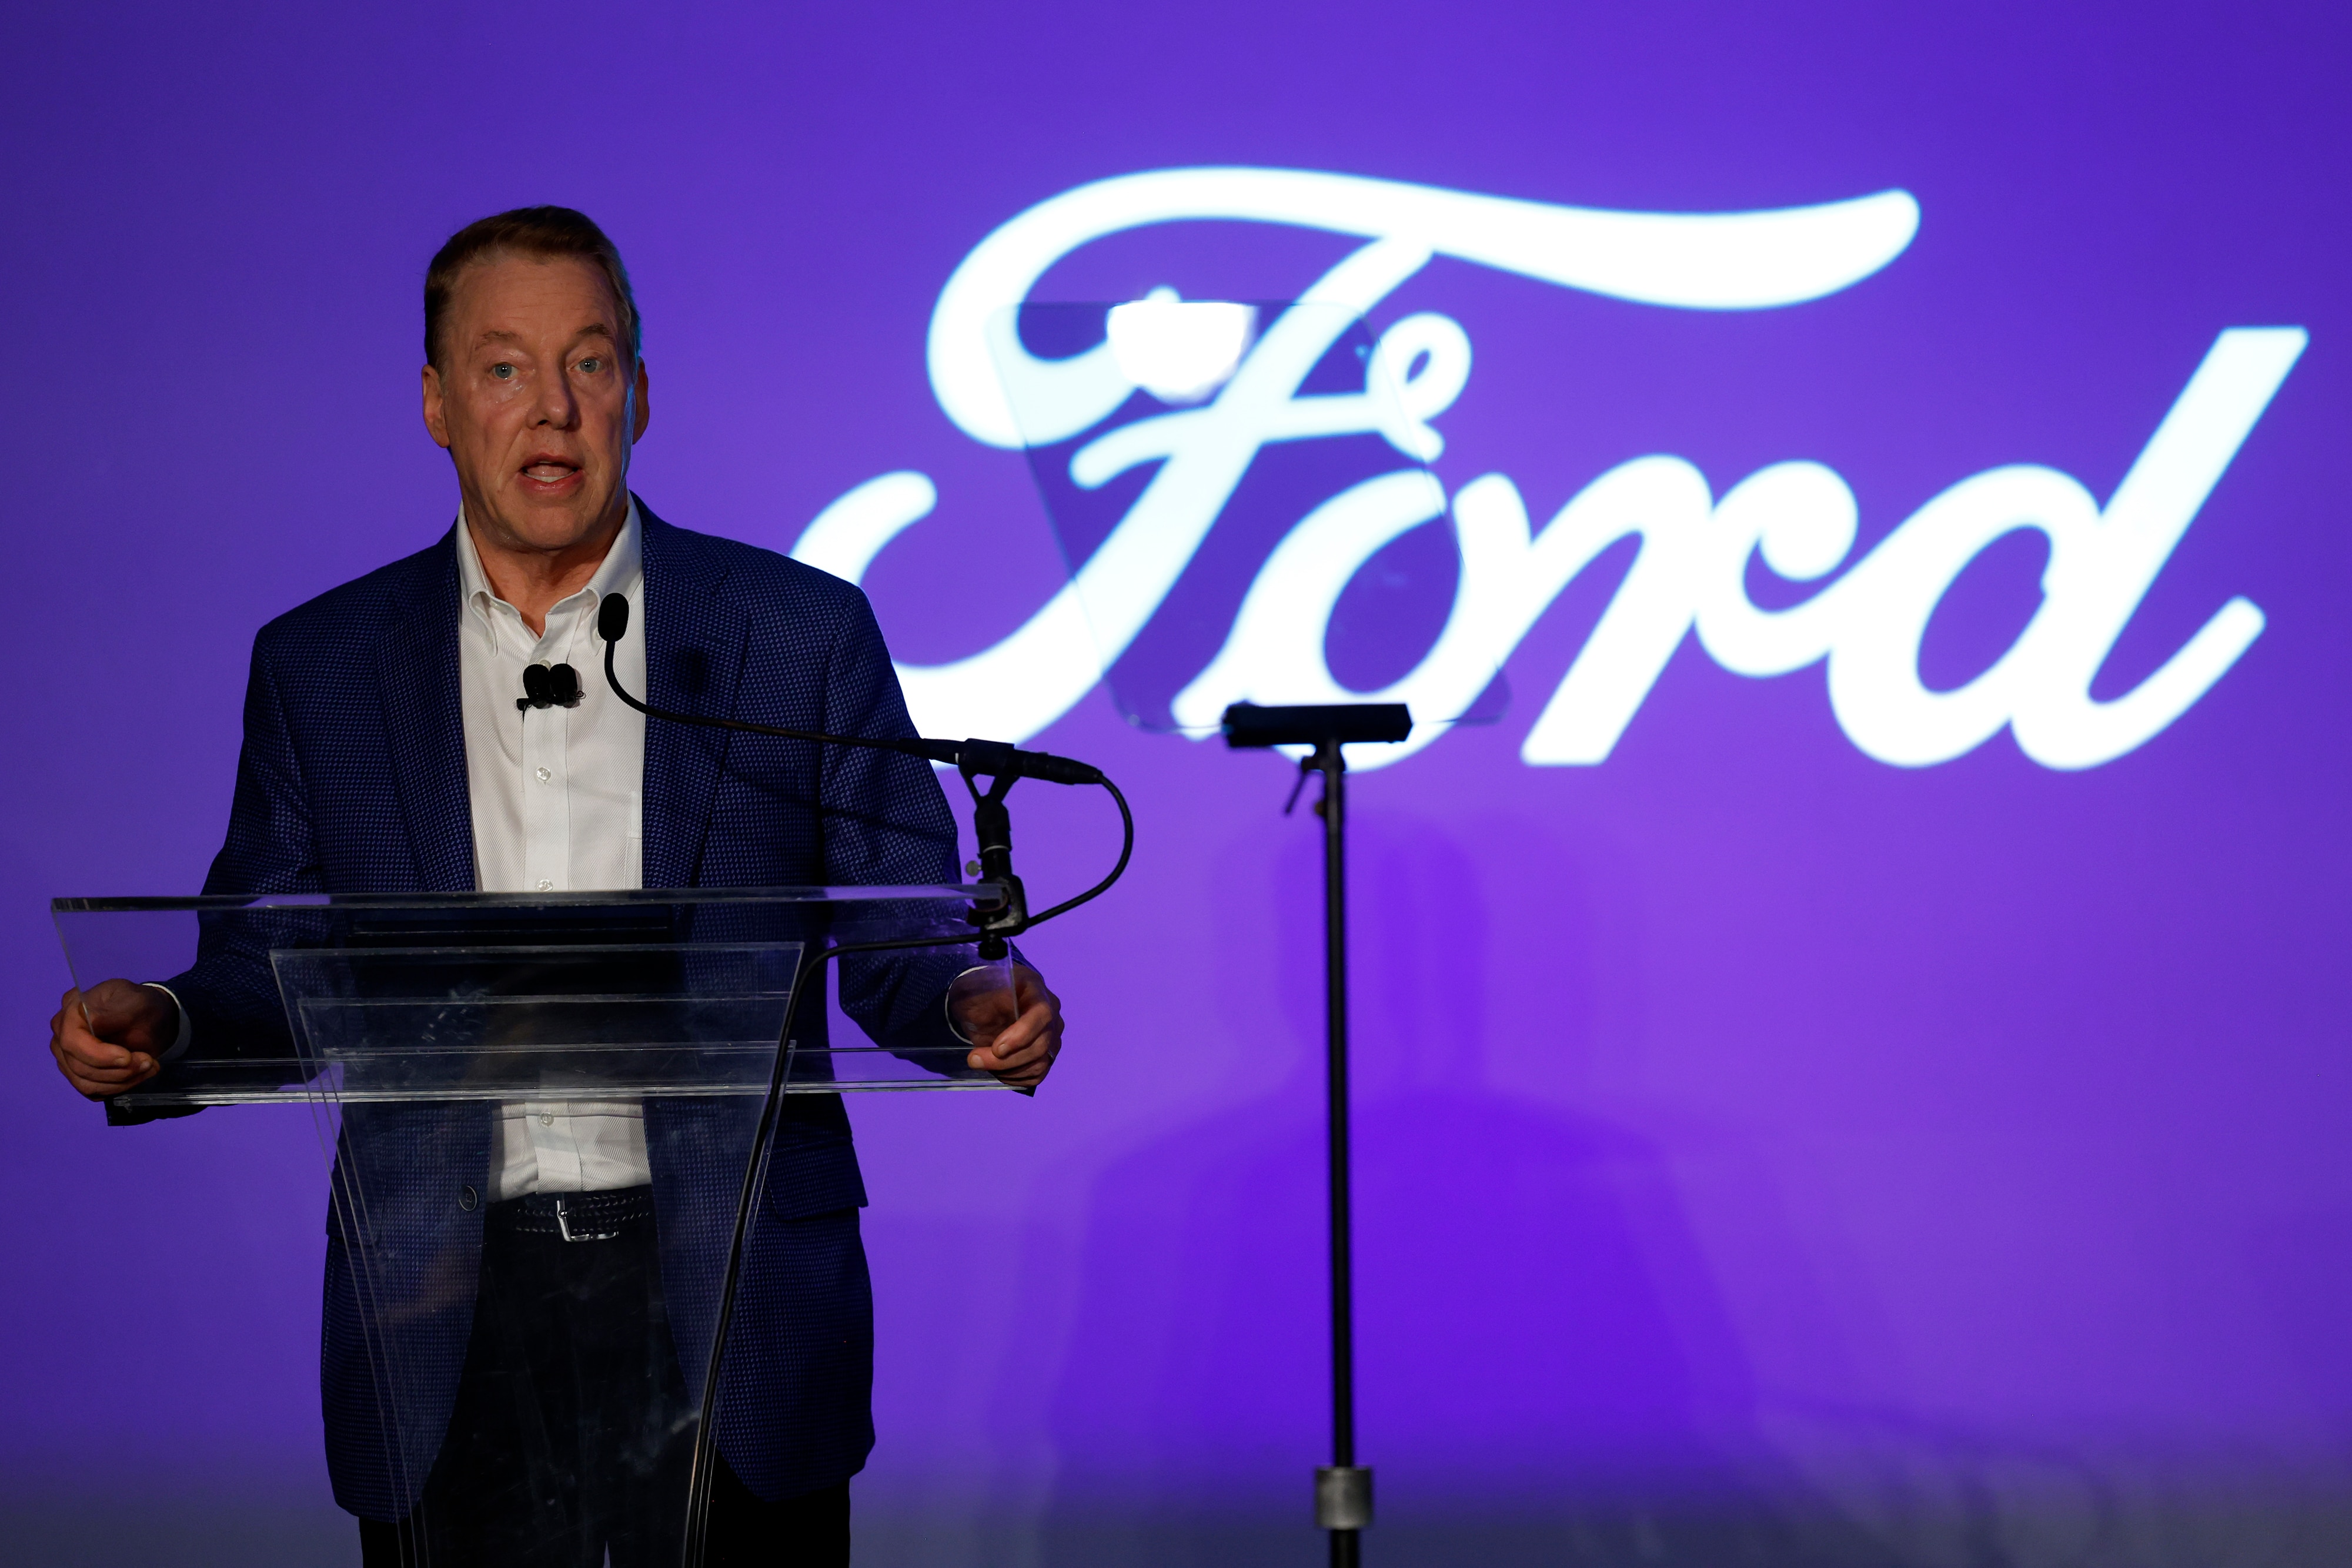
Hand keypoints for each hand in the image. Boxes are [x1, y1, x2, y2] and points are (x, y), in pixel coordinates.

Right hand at [50, 980, 178, 1099]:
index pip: (71, 1040)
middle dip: (118, 1070)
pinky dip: (119, 1087)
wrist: (151, 1018)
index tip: (127, 1057)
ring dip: (122, 1080)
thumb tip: (90, 1019)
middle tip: (148, 1062)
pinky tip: (139, 1074)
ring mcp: (67, 1055)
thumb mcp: (136, 1001)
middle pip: (78, 1065)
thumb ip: (113, 1012)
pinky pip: (93, 1090)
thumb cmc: (142, 1005)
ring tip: (149, 1067)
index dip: (98, 1055)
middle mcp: (62, 1033)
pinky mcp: (78, 1073)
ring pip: (85, 1083)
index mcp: (72, 1008)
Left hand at [951, 962, 1063, 1088]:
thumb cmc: (982, 992)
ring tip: (980, 1062)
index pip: (1042, 1014)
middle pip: (1040, 1046)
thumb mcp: (977, 987)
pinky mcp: (1046, 1056)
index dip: (1022, 1035)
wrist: (986, 1002)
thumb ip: (984, 996)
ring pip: (1039, 1065)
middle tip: (974, 1059)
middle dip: (1005, 1060)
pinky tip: (996, 1069)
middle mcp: (1051, 1015)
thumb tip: (989, 1013)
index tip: (996, 1049)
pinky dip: (1013, 1077)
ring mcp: (1052, 1038)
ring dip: (1006, 1070)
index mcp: (1036, 991)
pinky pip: (1036, 1075)